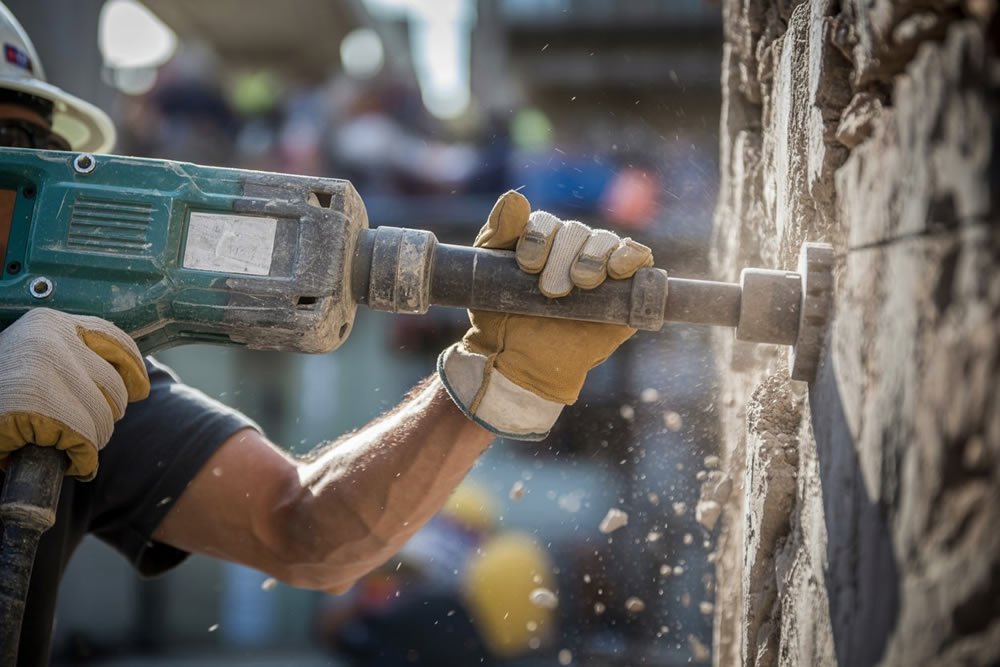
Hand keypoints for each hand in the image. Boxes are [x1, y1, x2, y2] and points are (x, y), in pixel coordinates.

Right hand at [0, 308, 149, 479]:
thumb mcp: (33, 358)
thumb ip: (74, 358)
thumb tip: (134, 379)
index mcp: (50, 323)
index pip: (114, 341)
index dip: (132, 369)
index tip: (141, 387)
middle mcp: (51, 341)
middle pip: (113, 388)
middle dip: (101, 415)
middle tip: (71, 427)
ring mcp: (44, 372)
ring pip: (103, 419)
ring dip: (88, 438)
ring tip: (56, 439)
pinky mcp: (37, 408)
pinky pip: (84, 442)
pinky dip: (81, 458)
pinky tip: (65, 458)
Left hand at [438, 191, 652, 439]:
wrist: (523, 362)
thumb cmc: (503, 318)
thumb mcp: (488, 274)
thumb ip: (498, 234)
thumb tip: (515, 196)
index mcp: (541, 239)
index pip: (545, 222)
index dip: (538, 238)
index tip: (526, 266)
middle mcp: (573, 247)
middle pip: (575, 232)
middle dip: (562, 258)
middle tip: (551, 291)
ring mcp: (602, 265)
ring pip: (604, 241)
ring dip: (592, 258)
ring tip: (581, 283)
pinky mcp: (627, 286)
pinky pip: (637, 256)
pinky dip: (629, 256)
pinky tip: (615, 270)